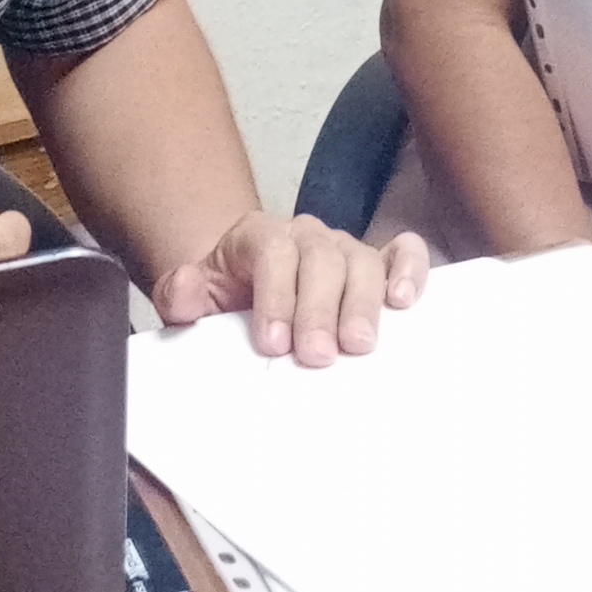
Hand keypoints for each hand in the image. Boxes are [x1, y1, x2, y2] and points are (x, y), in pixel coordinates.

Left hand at [152, 212, 431, 364]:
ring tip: (359, 344)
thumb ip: (182, 294)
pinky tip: (403, 301)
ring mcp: (344, 248)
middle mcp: (305, 236)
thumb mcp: (195, 297)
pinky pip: (403, 253)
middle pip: (321, 259)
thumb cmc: (227, 298)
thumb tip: (186, 293)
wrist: (244, 289)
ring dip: (363, 303)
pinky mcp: (377, 265)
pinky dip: (409, 270)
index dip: (275, 295)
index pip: (272, 252)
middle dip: (319, 309)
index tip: (273, 342)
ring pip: (362, 260)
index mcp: (258, 237)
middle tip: (317, 355)